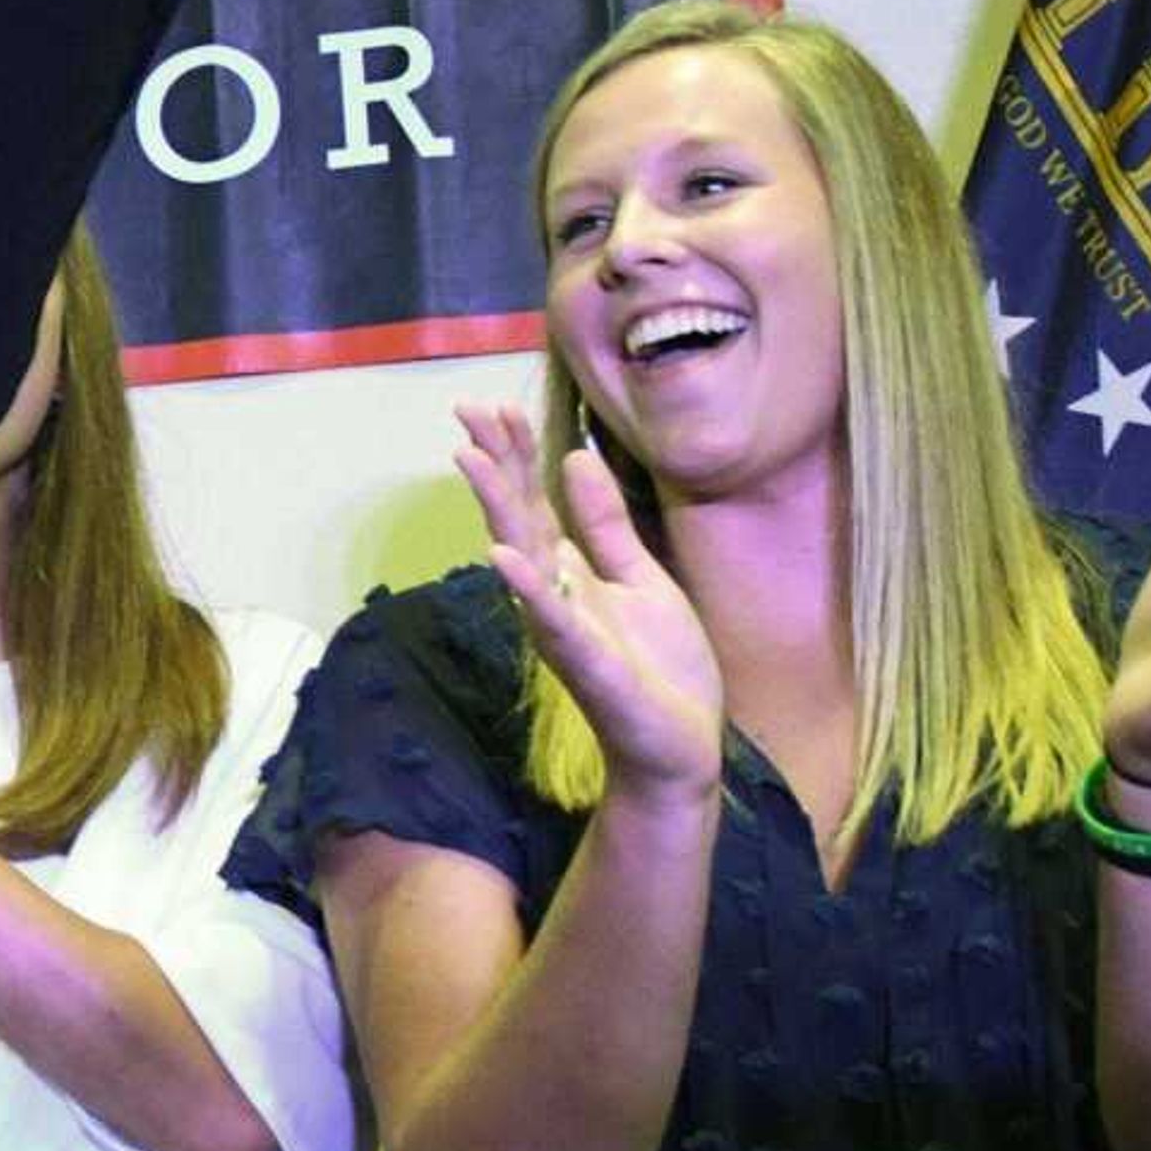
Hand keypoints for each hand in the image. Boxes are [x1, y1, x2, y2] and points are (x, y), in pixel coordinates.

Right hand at [456, 404, 722, 815]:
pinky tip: (502, 557)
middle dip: (495, 461)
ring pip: (522, 556)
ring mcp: (563, 626)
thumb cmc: (660, 668)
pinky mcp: (586, 663)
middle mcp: (553, 593)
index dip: (515, 453)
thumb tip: (576, 457)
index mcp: (569, 571)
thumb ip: (606, 523)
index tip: (494, 405)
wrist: (681, 746)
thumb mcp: (641, 577)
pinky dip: (529, 588)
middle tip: (468, 407)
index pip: (533, 501)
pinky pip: (552, 621)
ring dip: (495, 506)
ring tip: (469, 456)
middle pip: (516, 515)